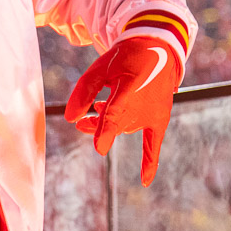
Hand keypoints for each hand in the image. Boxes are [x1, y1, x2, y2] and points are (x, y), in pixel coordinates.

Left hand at [64, 36, 181, 185]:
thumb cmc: (127, 57)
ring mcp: (154, 112)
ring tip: (99, 112)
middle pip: (115, 124)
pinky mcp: (161, 118)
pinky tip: (144, 181)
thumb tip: (70, 118)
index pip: (116, 112)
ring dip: (111, 128)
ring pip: (126, 130)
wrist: (159, 49)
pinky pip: (154, 143)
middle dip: (97, 125)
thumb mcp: (102, 66)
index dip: (106, 129)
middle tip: (83, 123)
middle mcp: (145, 103)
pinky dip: (149, 162)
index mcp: (130, 85)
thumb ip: (85, 90)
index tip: (100, 148)